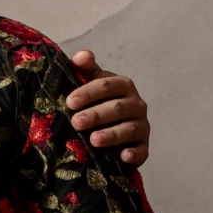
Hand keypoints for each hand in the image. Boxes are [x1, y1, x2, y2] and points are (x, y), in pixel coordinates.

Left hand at [66, 50, 148, 166]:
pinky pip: (141, 151)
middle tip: (76, 122)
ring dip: (111, 135)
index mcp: (123, 85)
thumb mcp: (91, 84)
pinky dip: (134, 154)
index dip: (88, 93)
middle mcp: (136, 104)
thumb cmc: (98, 103)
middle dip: (96, 115)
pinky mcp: (143, 147)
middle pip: (117, 108)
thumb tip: (81, 56)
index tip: (70, 102)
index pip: (107, 85)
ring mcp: (141, 126)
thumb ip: (85, 69)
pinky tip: (123, 157)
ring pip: (128, 129)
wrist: (112, 131)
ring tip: (93, 140)